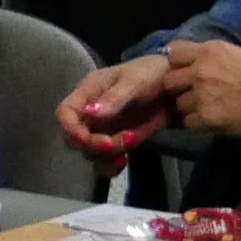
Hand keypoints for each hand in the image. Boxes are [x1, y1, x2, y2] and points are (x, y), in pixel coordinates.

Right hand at [61, 55, 177, 158]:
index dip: (72, 129)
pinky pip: (105, 160)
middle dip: (92, 146)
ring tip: (129, 145)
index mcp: (89, 92)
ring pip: (89, 152)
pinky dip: (110, 166)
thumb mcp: (134, 81)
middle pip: (73, 137)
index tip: (92, 140)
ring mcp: (103, 129)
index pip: (65, 113)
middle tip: (115, 145)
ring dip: (104, 157)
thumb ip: (113, 98)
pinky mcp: (117, 141)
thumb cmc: (152, 74)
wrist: (176, 87)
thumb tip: (90, 114)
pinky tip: (124, 162)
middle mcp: (91, 112)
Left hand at [164, 38, 240, 140]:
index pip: (174, 53)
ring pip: (178, 103)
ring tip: (206, 109)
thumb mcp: (238, 55)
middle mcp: (201, 69)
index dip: (177, 65)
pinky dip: (197, 123)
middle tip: (192, 95)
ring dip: (189, 108)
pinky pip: (188, 122)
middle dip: (178, 89)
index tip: (185, 73)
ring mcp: (201, 94)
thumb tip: (195, 64)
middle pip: (169, 80)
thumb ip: (213, 58)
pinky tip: (211, 121)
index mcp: (210, 50)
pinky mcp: (206, 116)